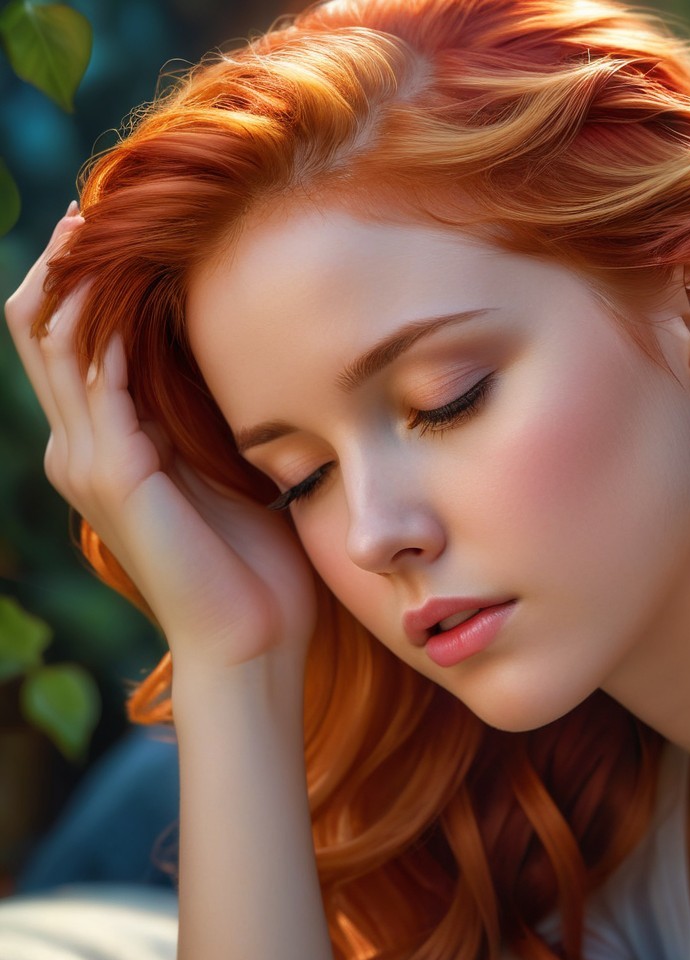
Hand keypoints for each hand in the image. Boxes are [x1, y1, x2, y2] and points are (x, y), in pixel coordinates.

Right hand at [5, 210, 316, 695]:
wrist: (250, 636)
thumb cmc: (254, 558)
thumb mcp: (226, 465)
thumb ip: (206, 414)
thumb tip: (228, 349)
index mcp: (107, 446)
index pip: (71, 341)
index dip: (82, 280)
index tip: (120, 224)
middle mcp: (81, 447)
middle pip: (45, 327)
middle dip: (66, 262)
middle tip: (99, 201)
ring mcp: (88, 460)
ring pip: (54, 340)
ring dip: (75, 277)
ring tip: (101, 219)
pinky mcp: (113, 473)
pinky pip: (95, 376)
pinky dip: (106, 324)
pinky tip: (131, 280)